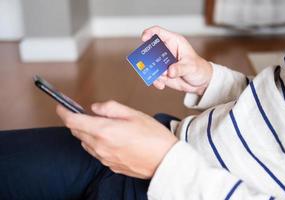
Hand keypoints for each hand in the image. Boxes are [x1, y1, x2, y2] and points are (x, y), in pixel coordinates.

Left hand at [56, 101, 177, 178]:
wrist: (165, 160)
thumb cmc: (153, 136)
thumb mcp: (133, 113)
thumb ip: (110, 108)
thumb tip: (95, 108)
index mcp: (104, 131)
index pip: (73, 121)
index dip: (64, 112)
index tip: (61, 107)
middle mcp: (100, 147)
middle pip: (77, 132)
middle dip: (77, 121)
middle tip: (87, 114)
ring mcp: (104, 158)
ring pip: (86, 143)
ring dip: (88, 133)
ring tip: (104, 127)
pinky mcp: (110, 165)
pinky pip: (96, 153)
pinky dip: (97, 144)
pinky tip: (112, 140)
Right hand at [142, 26, 212, 94]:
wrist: (200, 82)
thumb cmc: (198, 68)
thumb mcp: (192, 66)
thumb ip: (180, 68)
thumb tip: (169, 71)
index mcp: (173, 42)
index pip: (158, 32)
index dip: (149, 33)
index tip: (144, 39)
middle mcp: (166, 51)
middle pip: (150, 50)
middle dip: (148, 58)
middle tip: (151, 65)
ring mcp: (162, 63)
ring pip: (150, 65)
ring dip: (153, 72)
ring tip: (163, 78)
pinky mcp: (162, 73)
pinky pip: (153, 77)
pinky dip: (156, 81)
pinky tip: (162, 85)